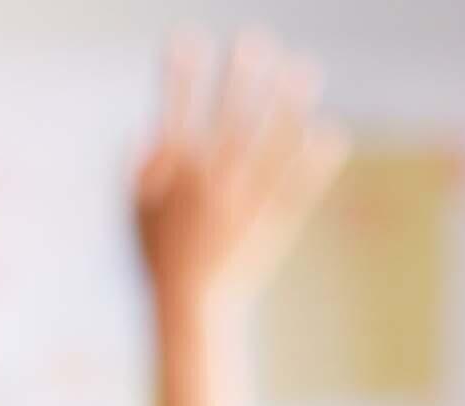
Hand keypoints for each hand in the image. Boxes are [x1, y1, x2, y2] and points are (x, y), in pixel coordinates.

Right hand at [132, 30, 344, 405]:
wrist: (192, 308)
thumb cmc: (159, 260)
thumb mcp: (135, 215)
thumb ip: (138, 170)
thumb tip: (145, 129)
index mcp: (174, 177)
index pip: (174, 113)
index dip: (178, 74)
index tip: (183, 38)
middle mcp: (210, 180)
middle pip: (227, 116)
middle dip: (239, 75)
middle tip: (253, 40)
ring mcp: (244, 197)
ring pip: (269, 141)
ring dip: (286, 103)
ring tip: (303, 70)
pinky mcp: (274, 218)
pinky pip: (297, 182)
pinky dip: (314, 159)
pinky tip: (329, 133)